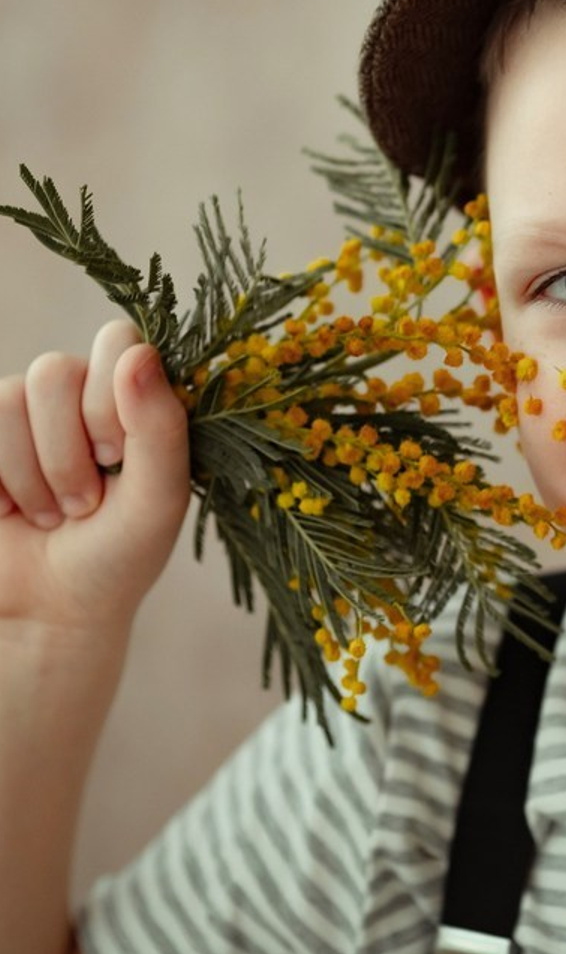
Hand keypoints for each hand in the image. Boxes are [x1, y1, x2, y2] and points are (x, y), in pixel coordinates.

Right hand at [0, 320, 190, 643]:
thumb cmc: (118, 555)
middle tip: (87, 500)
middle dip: (70, 448)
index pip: (118, 340)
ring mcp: (21, 415)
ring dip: (34, 473)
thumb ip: (161, 426)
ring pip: (10, 398)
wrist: (49, 613)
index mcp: (133, 397)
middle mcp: (77, 395)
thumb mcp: (159, 499)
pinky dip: (0, 482)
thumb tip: (137, 352)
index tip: (121, 455)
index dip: (113, 397)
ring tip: (55, 513)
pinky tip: (12, 511)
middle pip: (55, 369)